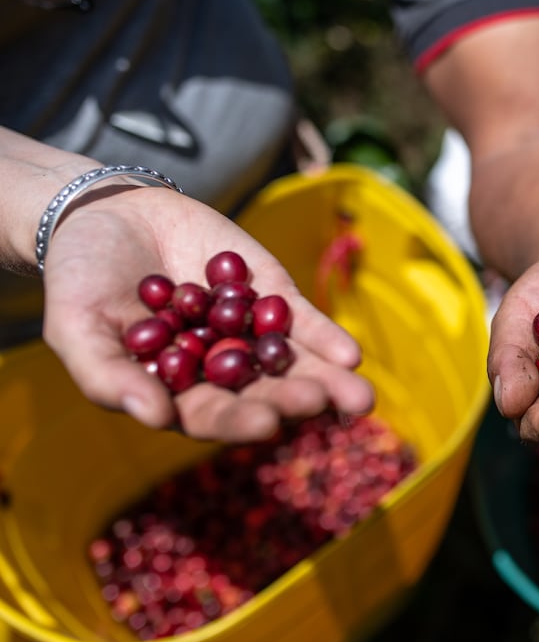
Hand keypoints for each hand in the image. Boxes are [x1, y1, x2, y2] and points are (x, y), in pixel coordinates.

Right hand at [40, 186, 374, 440]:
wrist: (108, 216)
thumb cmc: (81, 282)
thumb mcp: (78, 329)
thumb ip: (110, 376)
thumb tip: (155, 418)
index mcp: (177, 391)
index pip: (211, 416)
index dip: (237, 422)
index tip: (264, 425)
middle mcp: (220, 371)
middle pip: (263, 394)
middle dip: (292, 400)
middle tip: (317, 404)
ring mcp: (250, 335)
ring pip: (294, 364)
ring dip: (326, 380)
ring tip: (357, 396)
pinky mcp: (271, 297)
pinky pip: (303, 322)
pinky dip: (327, 338)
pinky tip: (351, 356)